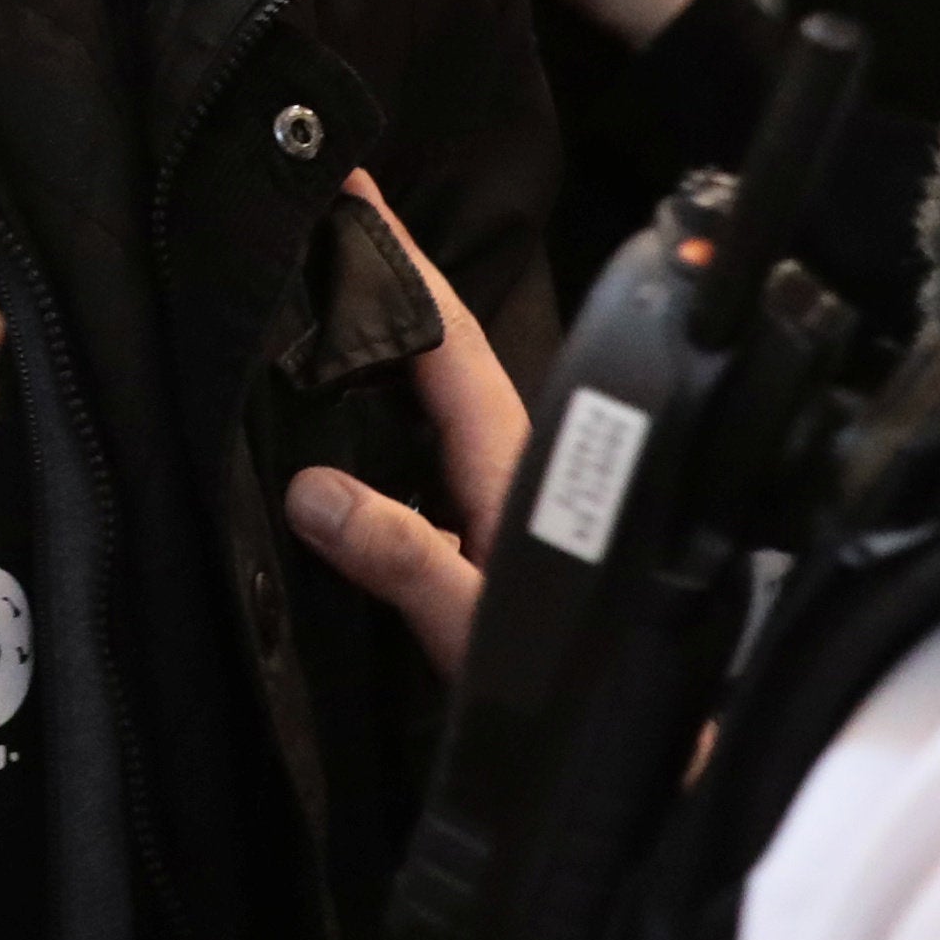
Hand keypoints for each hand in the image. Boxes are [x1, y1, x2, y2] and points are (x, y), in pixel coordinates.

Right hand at [280, 172, 525, 672]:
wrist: (625, 752)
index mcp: (509, 464)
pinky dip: (380, 410)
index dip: (399, 261)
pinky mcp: (481, 540)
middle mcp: (507, 467)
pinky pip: (421, 449)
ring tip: (316, 294)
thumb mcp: (475, 628)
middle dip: (386, 281)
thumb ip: (405, 559)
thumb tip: (313, 489)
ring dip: (383, 345)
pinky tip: (339, 417)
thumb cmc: (569, 691)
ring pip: (433, 399)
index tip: (355, 187)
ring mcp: (495, 501)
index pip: (447, 340)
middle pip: (441, 353)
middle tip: (319, 217)